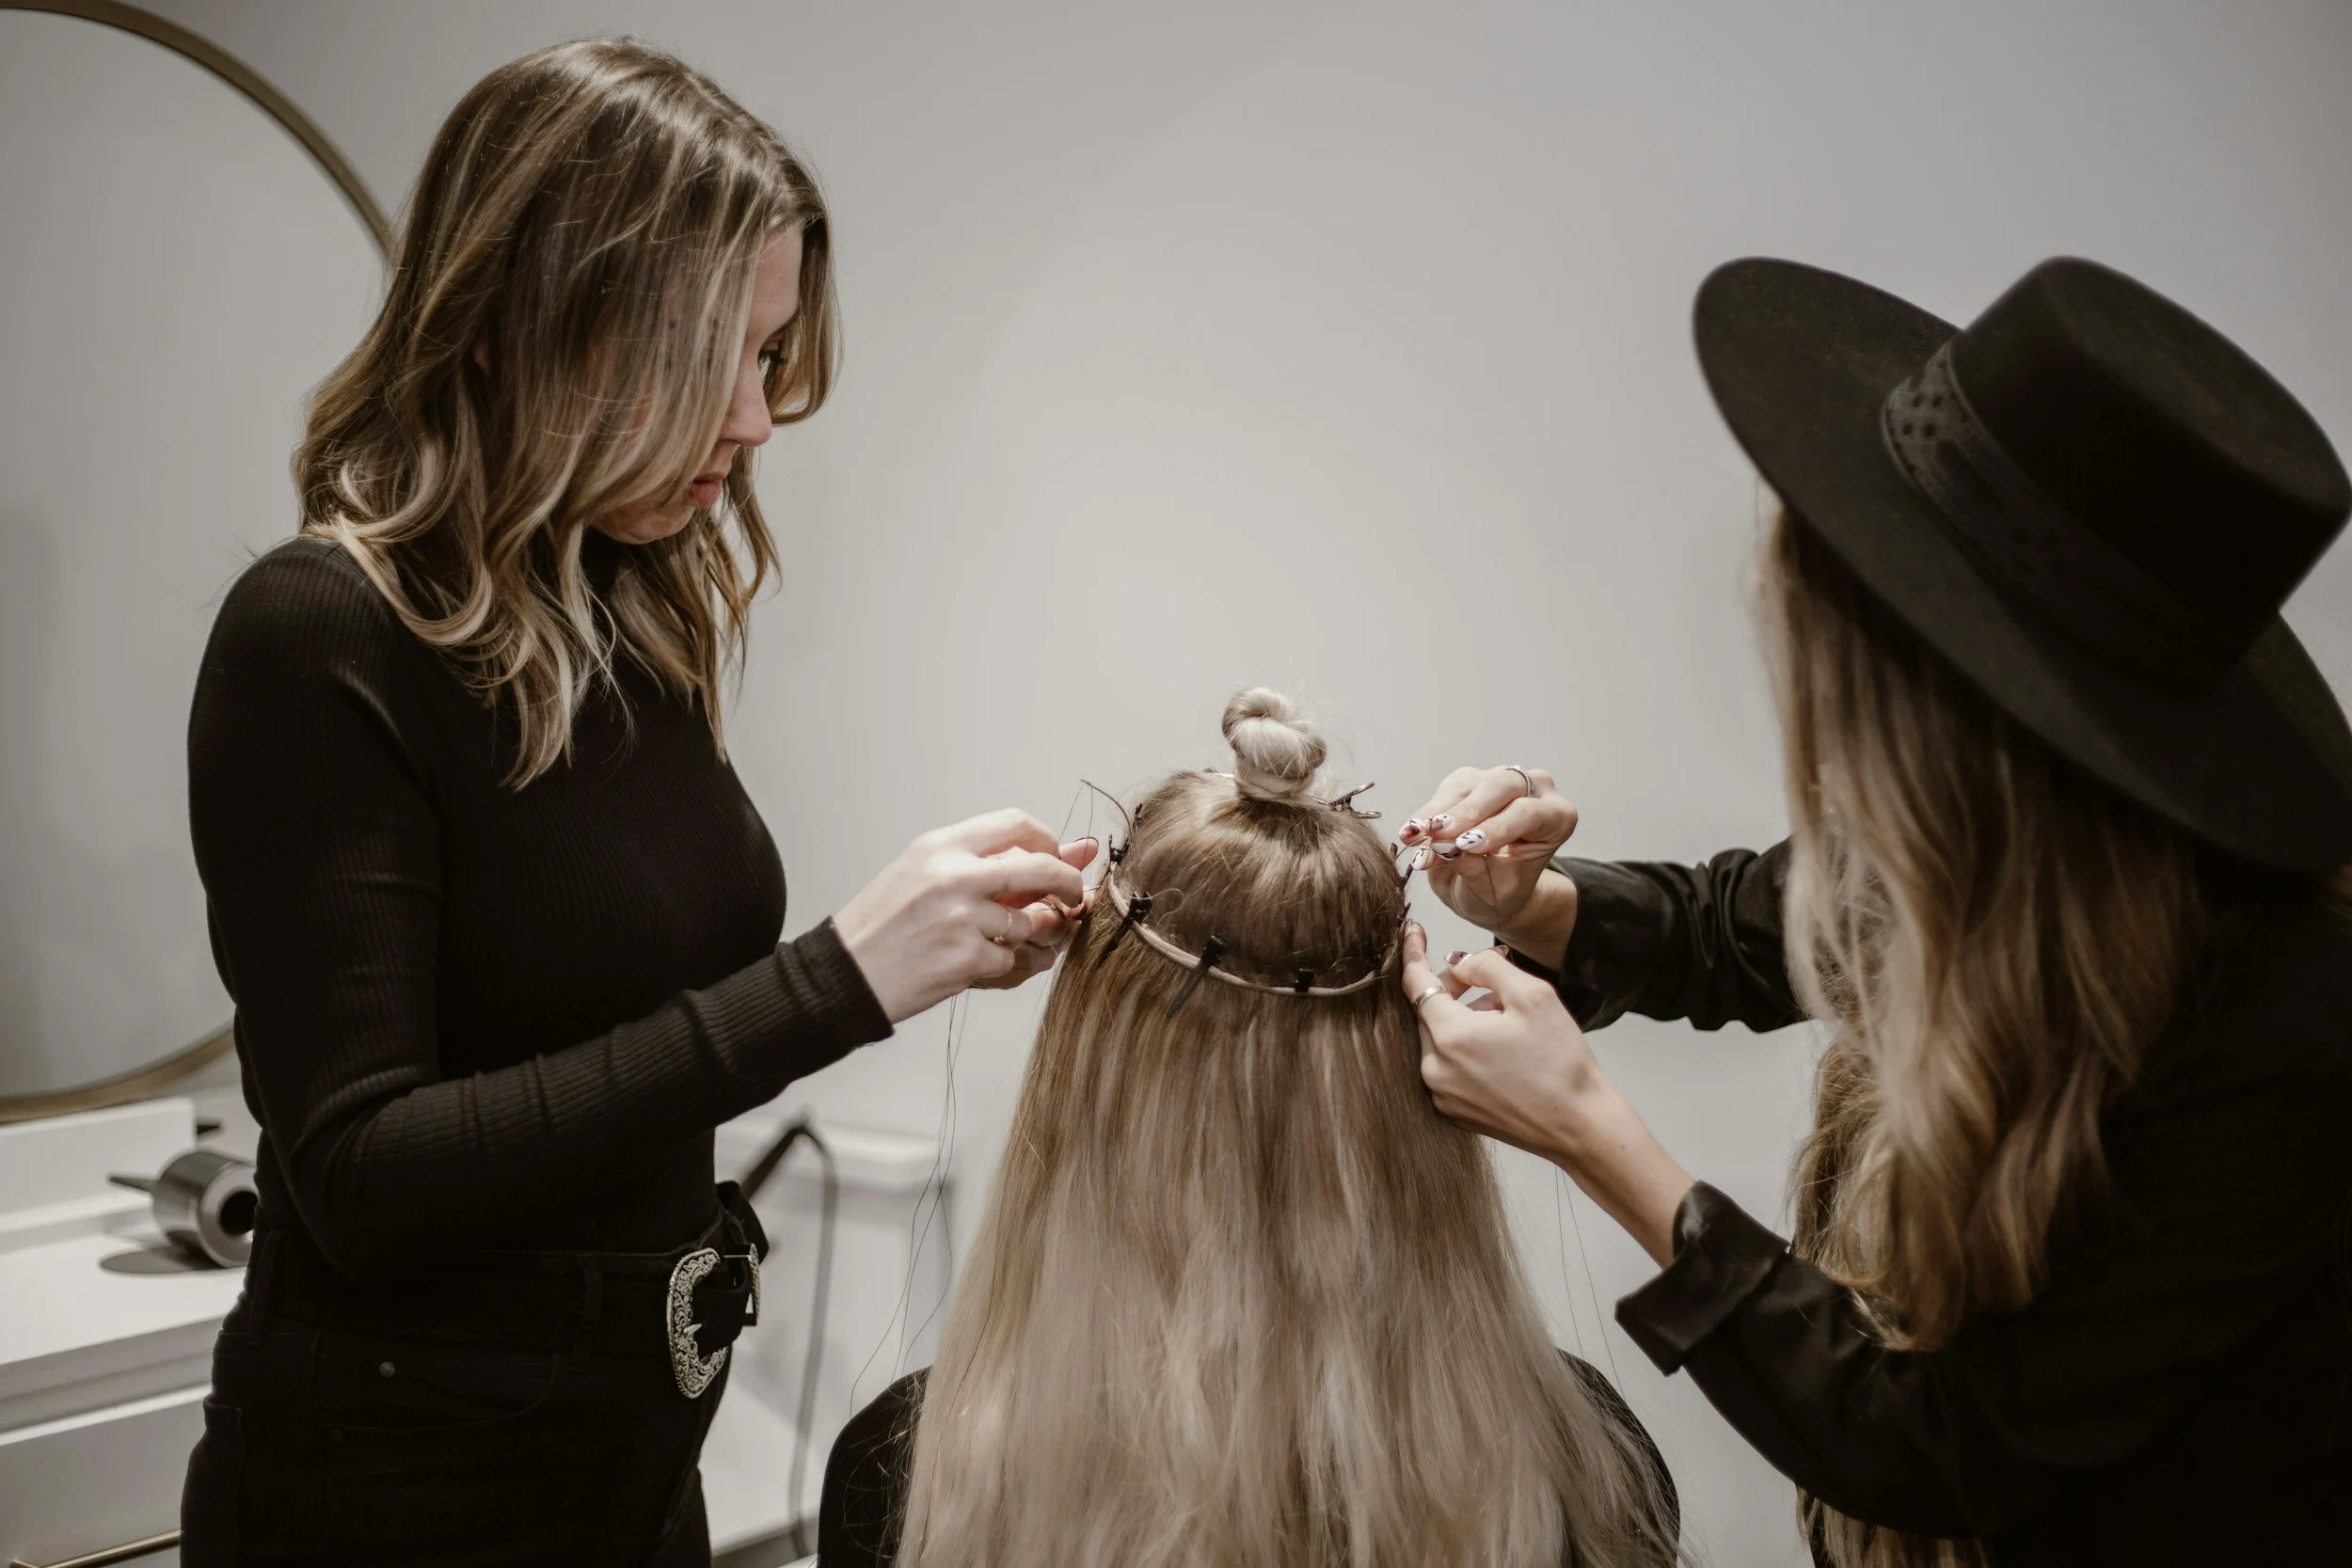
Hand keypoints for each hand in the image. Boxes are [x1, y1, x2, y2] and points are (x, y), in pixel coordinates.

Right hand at [836, 809, 1092, 1022]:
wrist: (844, 973)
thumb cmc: (883, 925)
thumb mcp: (924, 875)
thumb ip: (989, 863)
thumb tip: (1072, 851)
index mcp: (941, 847)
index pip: (1016, 823)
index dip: (1046, 841)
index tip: (1053, 858)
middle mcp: (953, 875)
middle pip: (1042, 867)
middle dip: (1068, 883)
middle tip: (1074, 896)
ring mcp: (961, 917)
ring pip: (1030, 921)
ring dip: (1029, 935)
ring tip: (1000, 940)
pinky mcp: (966, 957)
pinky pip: (1011, 958)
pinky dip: (1003, 964)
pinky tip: (976, 963)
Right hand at [1400, 765, 1577, 932]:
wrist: (1490, 890)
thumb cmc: (1502, 893)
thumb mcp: (1494, 893)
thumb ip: (1473, 870)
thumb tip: (1442, 848)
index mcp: (1556, 819)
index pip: (1528, 814)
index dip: (1497, 828)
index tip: (1467, 845)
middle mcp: (1534, 790)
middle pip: (1501, 785)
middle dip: (1466, 811)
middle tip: (1437, 833)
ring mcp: (1500, 780)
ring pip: (1469, 784)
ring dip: (1438, 811)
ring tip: (1415, 835)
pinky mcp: (1469, 780)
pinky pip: (1446, 790)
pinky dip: (1427, 813)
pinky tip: (1411, 832)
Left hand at [1401, 925, 1691, 1265]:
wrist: (1579, 1126)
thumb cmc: (1561, 1063)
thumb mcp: (1533, 995)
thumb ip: (1487, 967)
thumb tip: (1460, 964)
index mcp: (1449, 1037)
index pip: (1415, 983)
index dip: (1413, 952)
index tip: (1414, 932)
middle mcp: (1434, 1070)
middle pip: (1428, 1012)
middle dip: (1453, 988)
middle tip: (1487, 978)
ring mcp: (1441, 1095)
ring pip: (1439, 1039)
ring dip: (1462, 1019)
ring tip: (1505, 1017)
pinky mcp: (1453, 1112)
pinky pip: (1447, 1066)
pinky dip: (1465, 1048)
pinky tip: (1500, 1047)